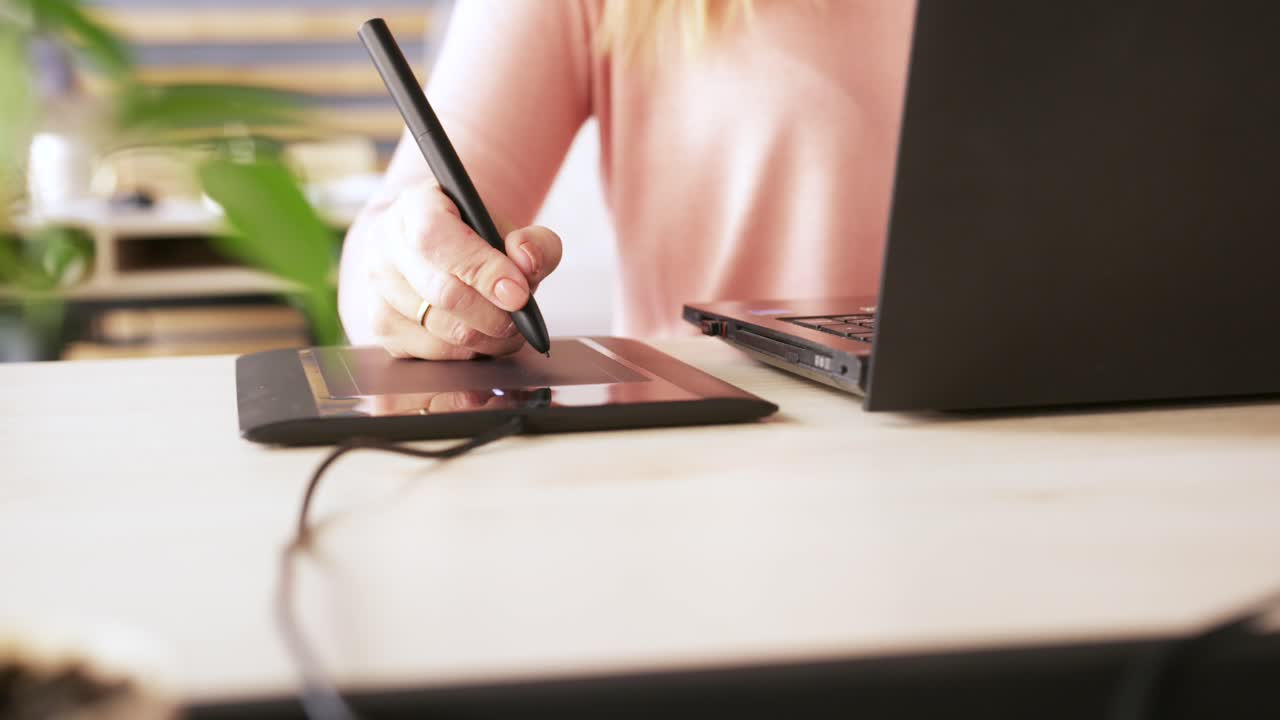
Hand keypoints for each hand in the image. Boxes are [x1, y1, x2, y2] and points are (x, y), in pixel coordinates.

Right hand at [362, 180, 561, 359]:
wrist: (441, 250)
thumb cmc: (474, 238)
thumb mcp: (510, 230)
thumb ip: (534, 242)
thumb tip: (527, 262)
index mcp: (414, 207)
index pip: (436, 237)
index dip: (481, 269)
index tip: (518, 293)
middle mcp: (386, 246)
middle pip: (442, 293)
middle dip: (495, 313)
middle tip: (522, 316)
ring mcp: (379, 290)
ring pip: (441, 330)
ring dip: (488, 337)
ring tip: (508, 325)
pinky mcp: (382, 327)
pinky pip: (434, 353)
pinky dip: (469, 352)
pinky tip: (481, 334)